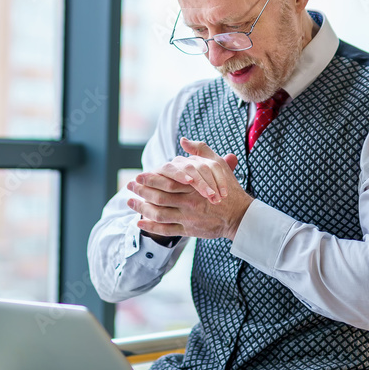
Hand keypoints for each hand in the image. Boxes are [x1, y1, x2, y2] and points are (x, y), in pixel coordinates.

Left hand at [127, 139, 251, 240]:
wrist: (239, 216)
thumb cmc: (228, 188)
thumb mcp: (217, 165)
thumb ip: (200, 150)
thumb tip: (183, 139)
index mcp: (194, 186)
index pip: (166, 181)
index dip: (150, 179)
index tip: (138, 176)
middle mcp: (188, 202)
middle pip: (158, 197)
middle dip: (141, 191)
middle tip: (128, 187)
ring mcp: (187, 218)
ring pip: (159, 213)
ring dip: (142, 208)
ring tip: (129, 201)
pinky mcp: (188, 230)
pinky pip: (165, 230)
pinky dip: (150, 227)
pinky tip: (139, 222)